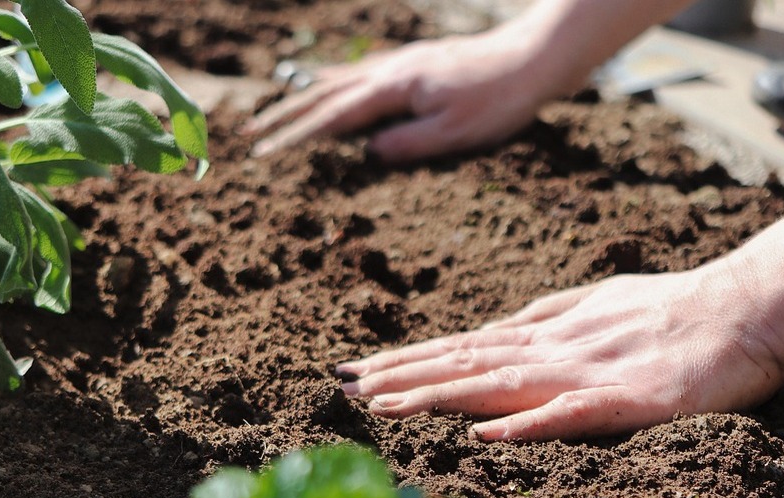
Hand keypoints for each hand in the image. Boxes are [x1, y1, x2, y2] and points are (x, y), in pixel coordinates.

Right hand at [242, 29, 569, 162]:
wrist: (534, 58)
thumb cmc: (500, 100)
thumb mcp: (456, 133)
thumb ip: (408, 144)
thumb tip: (368, 154)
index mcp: (395, 89)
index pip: (333, 117)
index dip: (296, 136)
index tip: (264, 153)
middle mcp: (391, 70)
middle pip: (325, 94)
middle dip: (285, 115)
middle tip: (249, 133)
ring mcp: (402, 63)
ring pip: (340, 80)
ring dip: (303, 97)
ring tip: (275, 111)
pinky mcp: (415, 63)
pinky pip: (361, 72)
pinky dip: (334, 81)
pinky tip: (329, 84)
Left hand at [335, 269, 783, 440]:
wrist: (750, 306)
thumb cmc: (677, 308)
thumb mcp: (599, 305)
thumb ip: (547, 318)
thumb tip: (496, 330)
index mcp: (549, 333)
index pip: (463, 348)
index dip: (408, 360)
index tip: (355, 371)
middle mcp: (556, 349)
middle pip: (465, 363)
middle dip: (401, 376)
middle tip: (340, 388)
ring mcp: (589, 372)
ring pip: (500, 385)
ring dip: (439, 395)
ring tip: (383, 406)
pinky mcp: (630, 400)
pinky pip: (571, 413)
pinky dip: (525, 423)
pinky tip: (483, 433)